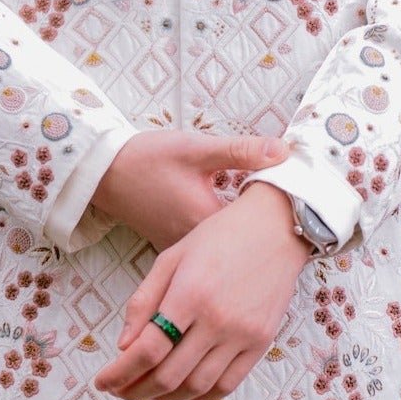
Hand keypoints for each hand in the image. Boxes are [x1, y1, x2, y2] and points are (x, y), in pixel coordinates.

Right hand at [91, 129, 282, 250]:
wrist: (103, 173)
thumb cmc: (147, 159)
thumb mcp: (196, 149)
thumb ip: (241, 151)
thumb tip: (283, 152)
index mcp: (206, 223)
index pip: (256, 229)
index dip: (278, 216)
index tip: (297, 202)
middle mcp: (195, 246)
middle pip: (243, 245)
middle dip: (266, 227)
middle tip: (289, 208)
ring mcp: (183, 249)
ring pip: (225, 249)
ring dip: (244, 234)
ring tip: (268, 214)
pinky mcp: (174, 246)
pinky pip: (207, 249)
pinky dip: (223, 237)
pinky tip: (237, 224)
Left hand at [97, 182, 313, 399]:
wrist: (275, 230)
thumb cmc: (220, 238)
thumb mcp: (171, 258)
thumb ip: (144, 302)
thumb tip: (124, 345)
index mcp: (189, 295)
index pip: (148, 349)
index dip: (119, 373)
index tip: (104, 381)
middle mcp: (217, 320)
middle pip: (169, 375)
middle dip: (136, 391)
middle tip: (121, 391)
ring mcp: (242, 335)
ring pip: (196, 387)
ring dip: (165, 398)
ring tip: (149, 392)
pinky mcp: (261, 343)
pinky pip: (227, 386)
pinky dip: (200, 397)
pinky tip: (184, 392)